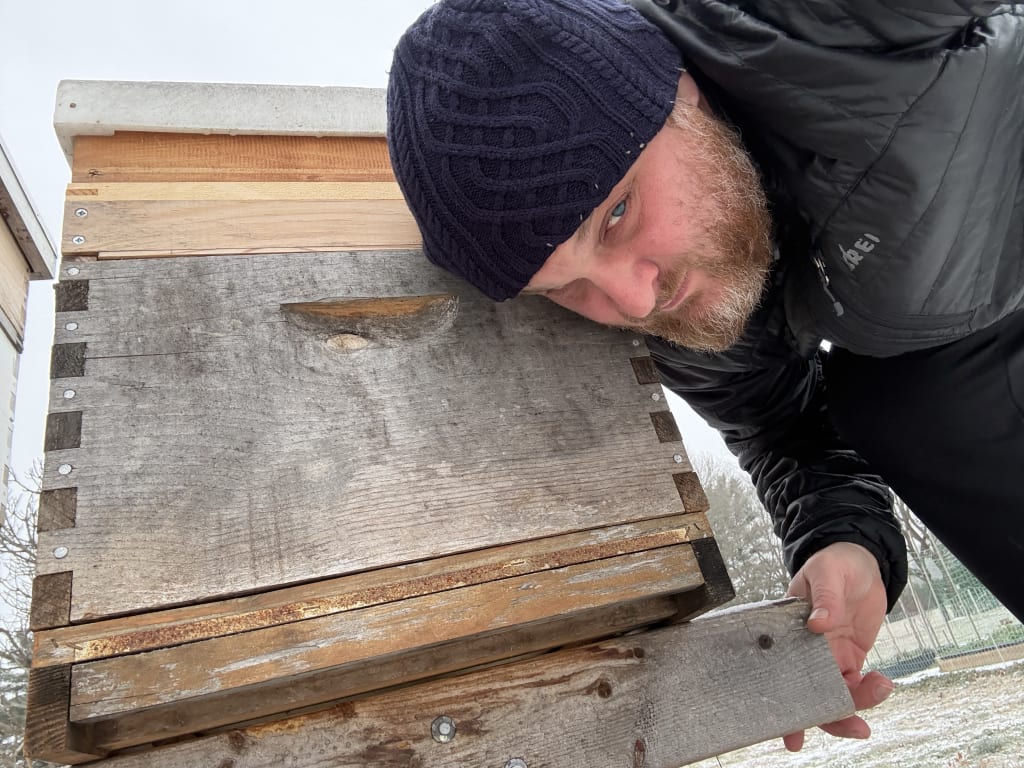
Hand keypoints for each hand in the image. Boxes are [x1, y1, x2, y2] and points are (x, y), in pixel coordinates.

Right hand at [783, 541, 892, 750]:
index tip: (791, 730)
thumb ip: (825, 596)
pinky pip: (856, 685)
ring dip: (855, 705)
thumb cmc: (834, 563)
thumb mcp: (826, 572)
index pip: (780, 671)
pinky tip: (882, 683)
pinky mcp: (850, 657)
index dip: (784, 704)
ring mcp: (828, 656)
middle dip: (825, 718)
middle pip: (808, 693)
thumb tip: (819, 622)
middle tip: (853, 727)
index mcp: (788, 632)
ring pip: (834, 694)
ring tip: (880, 690)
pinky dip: (869, 692)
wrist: (861, 561)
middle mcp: (806, 650)